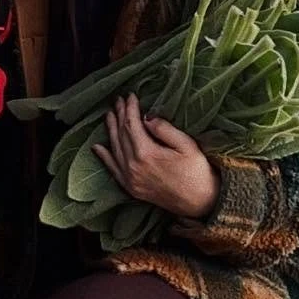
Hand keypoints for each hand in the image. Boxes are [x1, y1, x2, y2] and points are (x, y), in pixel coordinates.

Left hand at [95, 94, 219, 219]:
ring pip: (115, 149)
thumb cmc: (197, 171)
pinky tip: (97, 147)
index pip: (131, 124)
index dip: (130, 108)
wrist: (200, 203)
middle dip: (120, 115)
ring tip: (109, 114)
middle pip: (121, 134)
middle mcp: (133, 166)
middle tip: (118, 100)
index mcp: (146, 153)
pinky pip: (113, 170)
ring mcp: (130, 179)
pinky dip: (104, 157)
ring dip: (111, 130)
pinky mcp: (131, 188)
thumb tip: (146, 117)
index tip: (130, 95)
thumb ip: (164, 129)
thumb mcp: (186, 145)